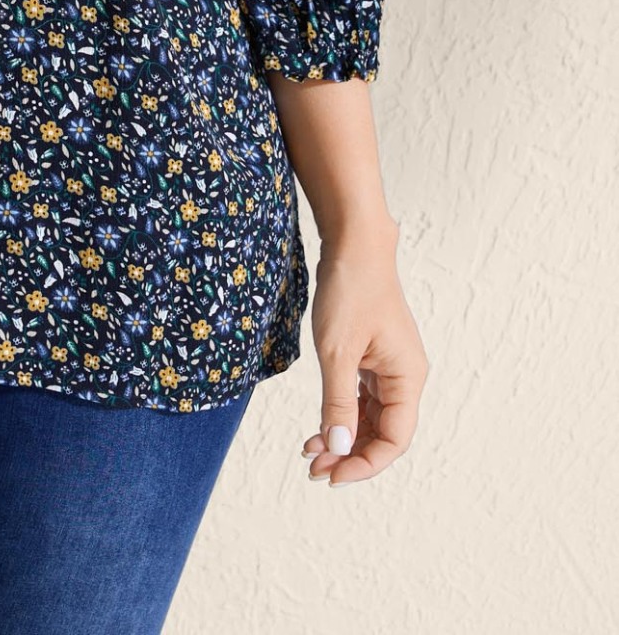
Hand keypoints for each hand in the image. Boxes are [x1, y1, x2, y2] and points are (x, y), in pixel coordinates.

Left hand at [301, 220, 427, 486]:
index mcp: (408, 378)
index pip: (394, 440)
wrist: (353, 243)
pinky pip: (361, 398)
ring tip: (310, 452)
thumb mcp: (337, 352)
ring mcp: (389, 366)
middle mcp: (404, 376)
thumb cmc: (350, 290)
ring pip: (371, 417)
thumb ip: (338, 403)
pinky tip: (318, 427)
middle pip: (383, 433)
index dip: (365, 464)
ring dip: (343, 437)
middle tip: (313, 469)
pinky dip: (341, 414)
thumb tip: (340, 449)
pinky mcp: (372, 356)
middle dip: (350, 454)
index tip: (331, 476)